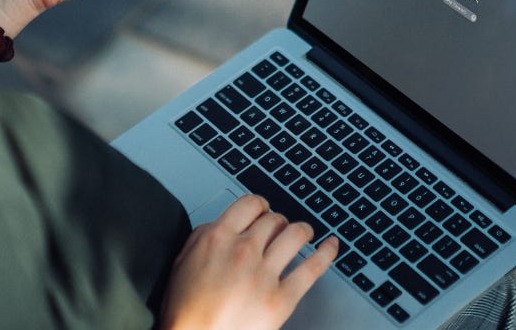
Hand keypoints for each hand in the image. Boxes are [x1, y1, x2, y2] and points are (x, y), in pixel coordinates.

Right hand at [160, 195, 338, 329]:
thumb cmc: (185, 310)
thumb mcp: (183, 261)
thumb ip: (205, 236)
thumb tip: (225, 223)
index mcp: (218, 238)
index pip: (250, 204)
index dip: (260, 206)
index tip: (263, 211)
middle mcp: (244, 251)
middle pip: (274, 219)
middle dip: (278, 222)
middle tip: (278, 229)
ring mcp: (264, 275)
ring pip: (295, 234)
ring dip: (302, 230)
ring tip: (304, 233)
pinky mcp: (281, 299)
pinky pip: (312, 268)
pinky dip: (326, 253)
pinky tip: (331, 246)